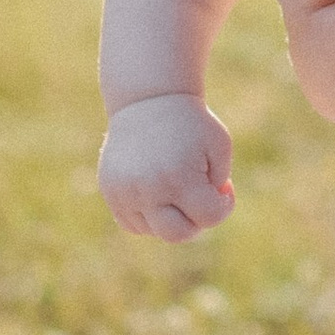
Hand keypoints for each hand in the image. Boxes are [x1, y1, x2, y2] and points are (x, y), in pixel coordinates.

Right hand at [100, 91, 235, 240]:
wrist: (147, 100)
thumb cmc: (190, 124)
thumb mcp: (219, 146)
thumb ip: (219, 186)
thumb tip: (203, 215)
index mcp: (178, 177)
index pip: (208, 218)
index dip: (223, 205)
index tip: (224, 186)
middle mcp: (148, 189)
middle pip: (178, 235)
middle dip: (196, 221)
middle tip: (199, 197)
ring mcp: (124, 192)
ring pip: (153, 231)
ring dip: (171, 217)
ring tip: (176, 187)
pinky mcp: (111, 191)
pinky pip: (132, 223)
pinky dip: (148, 216)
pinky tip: (158, 191)